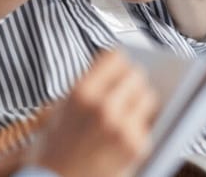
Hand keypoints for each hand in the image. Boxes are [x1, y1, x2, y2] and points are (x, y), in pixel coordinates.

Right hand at [30, 50, 156, 176]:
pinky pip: (150, 123)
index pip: (116, 57)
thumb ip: (88, 87)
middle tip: (129, 89)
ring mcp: (123, 127)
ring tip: (134, 107)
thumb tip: (118, 72)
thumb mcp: (62, 107)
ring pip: (149, 96)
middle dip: (134, 81)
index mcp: (82, 92)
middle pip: (137, 75)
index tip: (121, 67)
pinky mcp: (137, 146)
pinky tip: (130, 130)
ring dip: (142, 101)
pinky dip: (142, 124)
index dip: (120, 62)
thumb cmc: (56, 147)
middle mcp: (104, 106)